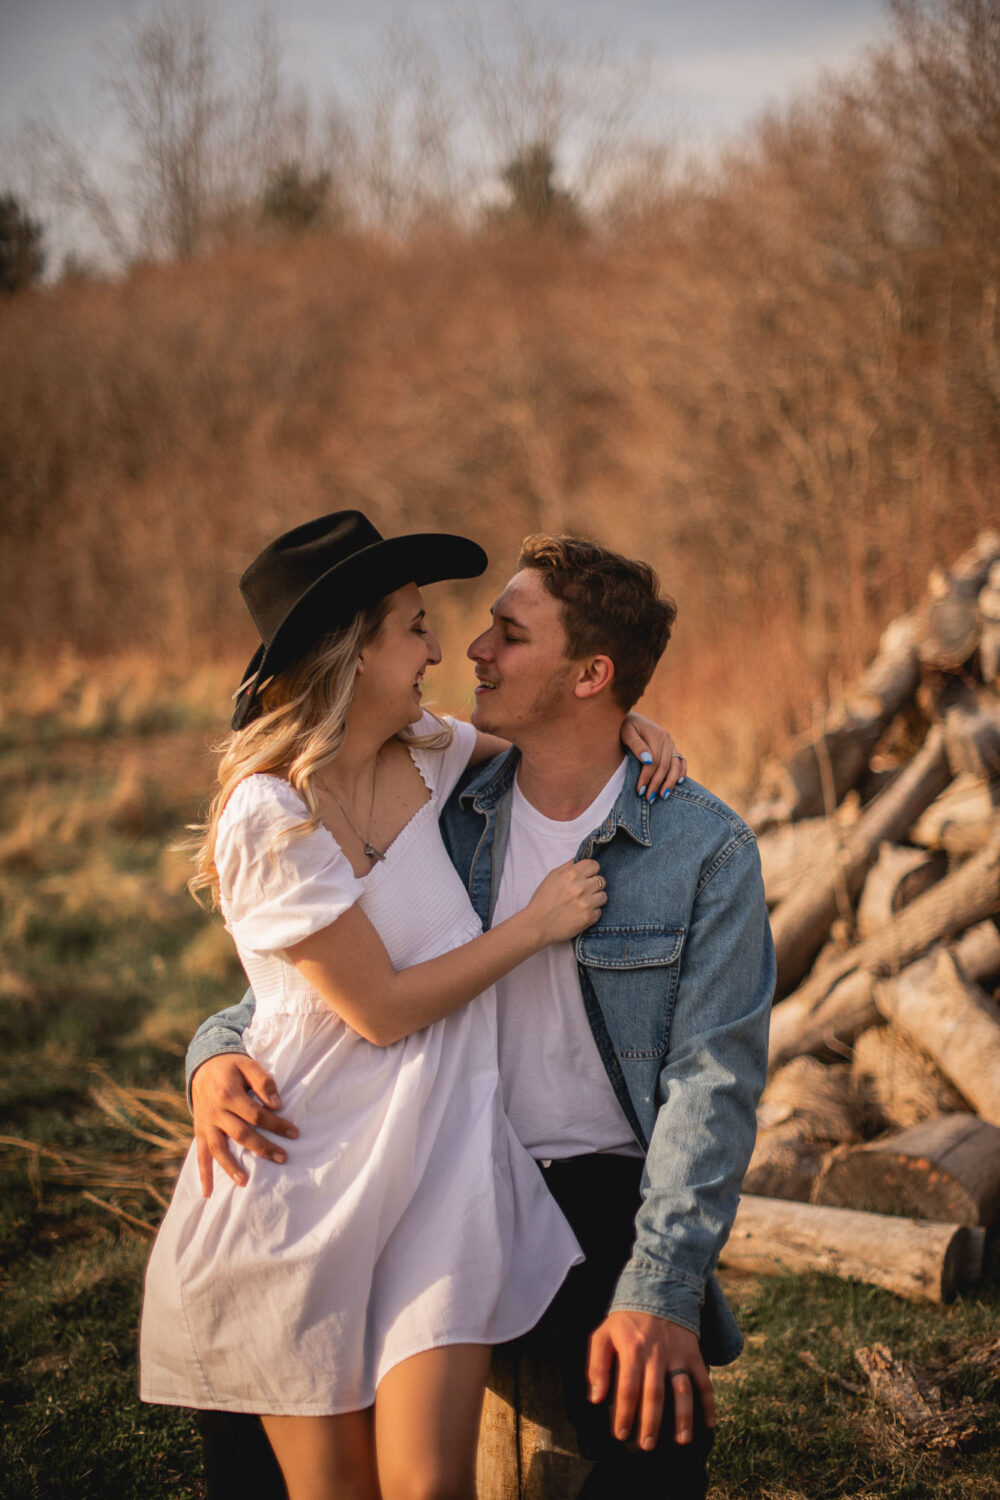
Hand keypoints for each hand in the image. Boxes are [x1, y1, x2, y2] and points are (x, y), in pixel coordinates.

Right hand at [191, 1054, 298, 1196]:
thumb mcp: (248, 1064)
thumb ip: (263, 1082)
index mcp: (228, 1094)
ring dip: (231, 1167)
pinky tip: (208, 1193)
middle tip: (283, 1158)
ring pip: (218, 1149)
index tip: (294, 1133)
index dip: (275, 1124)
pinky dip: (203, 1175)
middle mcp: (215, 1112)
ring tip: (245, 1183)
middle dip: (262, 1148)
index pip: (255, 1114)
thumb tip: (277, 1105)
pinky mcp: (199, 1131)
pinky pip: (200, 1155)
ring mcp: (205, 1123)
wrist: (203, 1064)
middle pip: (240, 1134)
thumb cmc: (231, 1066)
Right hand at [527, 858, 606, 943]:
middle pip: (601, 880)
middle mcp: (581, 887)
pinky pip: (600, 911)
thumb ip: (568, 866)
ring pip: (603, 896)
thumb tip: (581, 859)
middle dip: (594, 885)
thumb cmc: (543, 900)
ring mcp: (586, 903)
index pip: (594, 865)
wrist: (537, 924)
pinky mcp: (589, 918)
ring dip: (595, 899)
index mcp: (571, 874)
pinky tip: (580, 913)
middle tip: (583, 891)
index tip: (586, 876)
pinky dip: (592, 913)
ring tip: (583, 903)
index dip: (591, 870)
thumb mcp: (552, 876)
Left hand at [587, 1311, 714, 1449]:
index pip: (628, 1387)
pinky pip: (704, 1380)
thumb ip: (596, 1365)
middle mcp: (656, 1354)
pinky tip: (709, 1423)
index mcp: (632, 1349)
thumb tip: (595, 1398)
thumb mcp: (603, 1334)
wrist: (658, 1290)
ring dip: (683, 1417)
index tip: (621, 1434)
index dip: (624, 1413)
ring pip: (682, 1390)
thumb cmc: (626, 1320)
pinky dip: (708, 1402)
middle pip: (654, 1393)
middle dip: (651, 1422)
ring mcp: (678, 1354)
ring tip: (682, 1441)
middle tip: (648, 1445)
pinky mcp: (694, 1353)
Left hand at [621, 713, 686, 799]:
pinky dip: (682, 772)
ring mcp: (671, 743)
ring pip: (676, 765)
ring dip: (671, 782)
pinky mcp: (672, 747)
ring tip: (663, 796)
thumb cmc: (625, 726)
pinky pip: (681, 760)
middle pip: (665, 766)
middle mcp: (667, 739)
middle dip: (657, 783)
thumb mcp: (627, 733)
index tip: (640, 791)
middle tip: (649, 798)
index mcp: (657, 736)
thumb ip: (636, 746)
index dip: (647, 777)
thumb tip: (648, 761)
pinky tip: (679, 783)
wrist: (630, 718)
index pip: (654, 762)